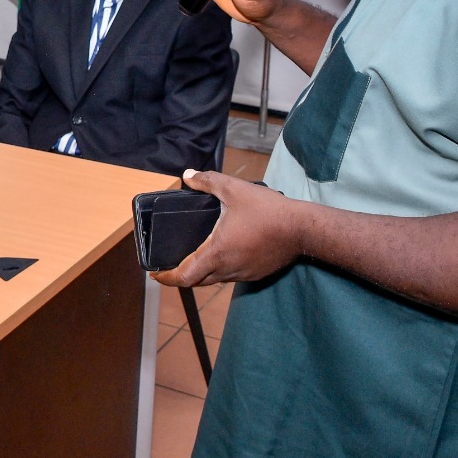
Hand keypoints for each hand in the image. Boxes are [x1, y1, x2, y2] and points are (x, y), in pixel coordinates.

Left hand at [152, 170, 303, 287]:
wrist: (302, 229)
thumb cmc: (267, 210)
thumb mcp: (234, 189)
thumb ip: (208, 181)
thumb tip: (187, 176)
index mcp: (217, 253)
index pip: (185, 276)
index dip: (167, 277)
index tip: (155, 273)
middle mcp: (228, 269)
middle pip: (197, 281)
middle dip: (180, 275)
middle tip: (170, 265)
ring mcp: (243, 273)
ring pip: (214, 280)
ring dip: (201, 273)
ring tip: (192, 258)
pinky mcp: (256, 273)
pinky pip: (231, 276)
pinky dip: (220, 270)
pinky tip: (221, 254)